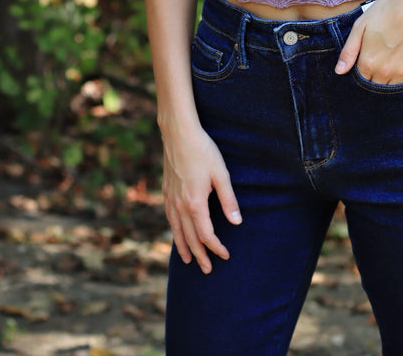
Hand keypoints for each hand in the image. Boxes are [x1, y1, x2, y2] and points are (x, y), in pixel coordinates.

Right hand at [161, 124, 241, 273]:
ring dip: (184, 247)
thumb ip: (229, 200)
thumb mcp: (221, 174)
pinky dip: (174, 231)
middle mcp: (180, 205)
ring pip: (176, 230)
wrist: (179, 133)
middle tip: (208, 269)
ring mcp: (171, 199)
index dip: (216, 248)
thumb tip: (236, 223)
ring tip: (188, 261)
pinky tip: (177, 233)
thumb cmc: (203, 151)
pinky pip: (169, 218)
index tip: (225, 255)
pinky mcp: (166, 191)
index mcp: (195, 203)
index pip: (206, 235)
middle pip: (190, 238)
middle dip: (200, 255)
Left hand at [335, 0, 402, 84]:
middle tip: (378, 53)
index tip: (366, 54)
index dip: (361, 66)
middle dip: (372, 72)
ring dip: (386, 75)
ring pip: (389, 85)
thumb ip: (349, 51)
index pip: (359, 77)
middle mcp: (385, 73)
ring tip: (390, 55)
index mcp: (368, 63)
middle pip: (374, 83)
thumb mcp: (361, 26)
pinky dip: (401, 74)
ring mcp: (402, 73)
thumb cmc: (388, 11)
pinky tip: (401, 58)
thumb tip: (339, 71)